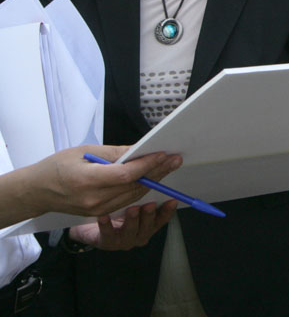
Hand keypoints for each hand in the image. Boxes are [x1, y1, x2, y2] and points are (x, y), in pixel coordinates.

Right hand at [31, 145, 180, 216]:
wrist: (37, 191)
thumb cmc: (57, 166)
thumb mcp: (83, 151)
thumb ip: (113, 153)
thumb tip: (139, 150)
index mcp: (87, 181)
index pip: (126, 174)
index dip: (148, 164)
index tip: (163, 154)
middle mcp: (94, 199)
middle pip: (134, 186)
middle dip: (158, 171)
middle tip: (175, 159)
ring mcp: (98, 210)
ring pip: (133, 195)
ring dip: (154, 181)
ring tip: (169, 166)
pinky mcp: (100, 213)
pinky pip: (126, 201)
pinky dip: (140, 189)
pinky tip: (152, 178)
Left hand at [69, 199, 177, 250]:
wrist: (91, 227)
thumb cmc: (116, 209)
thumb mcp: (133, 200)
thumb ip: (143, 189)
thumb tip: (154, 169)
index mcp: (148, 223)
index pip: (162, 217)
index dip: (168, 209)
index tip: (172, 200)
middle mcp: (139, 233)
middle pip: (149, 226)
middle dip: (150, 215)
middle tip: (150, 204)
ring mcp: (123, 240)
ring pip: (131, 232)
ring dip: (133, 220)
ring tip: (132, 209)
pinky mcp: (106, 242)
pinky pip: (107, 234)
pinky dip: (106, 225)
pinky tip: (104, 217)